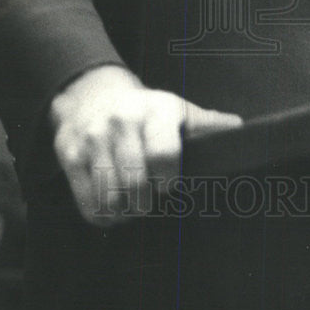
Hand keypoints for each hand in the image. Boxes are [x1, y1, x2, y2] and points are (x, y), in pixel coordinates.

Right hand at [49, 65, 242, 225]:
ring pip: (109, 196)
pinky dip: (101, 215)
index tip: (169, 185)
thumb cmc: (145, 110)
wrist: (91, 94)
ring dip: (123, 212)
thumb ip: (207, 123)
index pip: (163, 154)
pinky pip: (86, 202)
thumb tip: (239, 129)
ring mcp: (93, 138)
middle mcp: (122, 122)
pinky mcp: (69, 154)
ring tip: (130, 205)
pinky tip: (112, 209)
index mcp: (156, 111)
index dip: (168, 180)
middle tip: (148, 199)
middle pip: (134, 183)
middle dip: (145, 202)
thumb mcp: (177, 110)